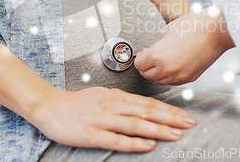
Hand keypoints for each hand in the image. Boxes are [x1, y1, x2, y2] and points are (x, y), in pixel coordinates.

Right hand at [32, 86, 196, 151]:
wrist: (49, 107)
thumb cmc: (76, 103)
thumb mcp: (102, 94)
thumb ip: (121, 100)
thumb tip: (140, 106)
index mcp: (115, 96)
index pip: (148, 103)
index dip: (168, 110)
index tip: (185, 115)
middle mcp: (112, 106)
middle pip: (147, 112)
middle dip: (170, 118)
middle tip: (190, 124)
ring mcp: (103, 120)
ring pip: (136, 125)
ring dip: (158, 129)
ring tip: (176, 134)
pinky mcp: (93, 135)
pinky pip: (117, 139)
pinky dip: (134, 143)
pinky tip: (148, 145)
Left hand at [134, 5, 234, 84]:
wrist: (215, 32)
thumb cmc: (192, 26)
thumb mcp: (165, 31)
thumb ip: (154, 45)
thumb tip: (148, 53)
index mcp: (157, 56)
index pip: (139, 65)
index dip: (140, 58)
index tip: (143, 54)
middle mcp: (166, 70)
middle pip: (147, 75)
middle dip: (146, 67)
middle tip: (150, 58)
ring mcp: (179, 76)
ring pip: (160, 81)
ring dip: (158, 73)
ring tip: (163, 60)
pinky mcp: (189, 78)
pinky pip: (173, 82)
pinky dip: (170, 76)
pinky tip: (174, 64)